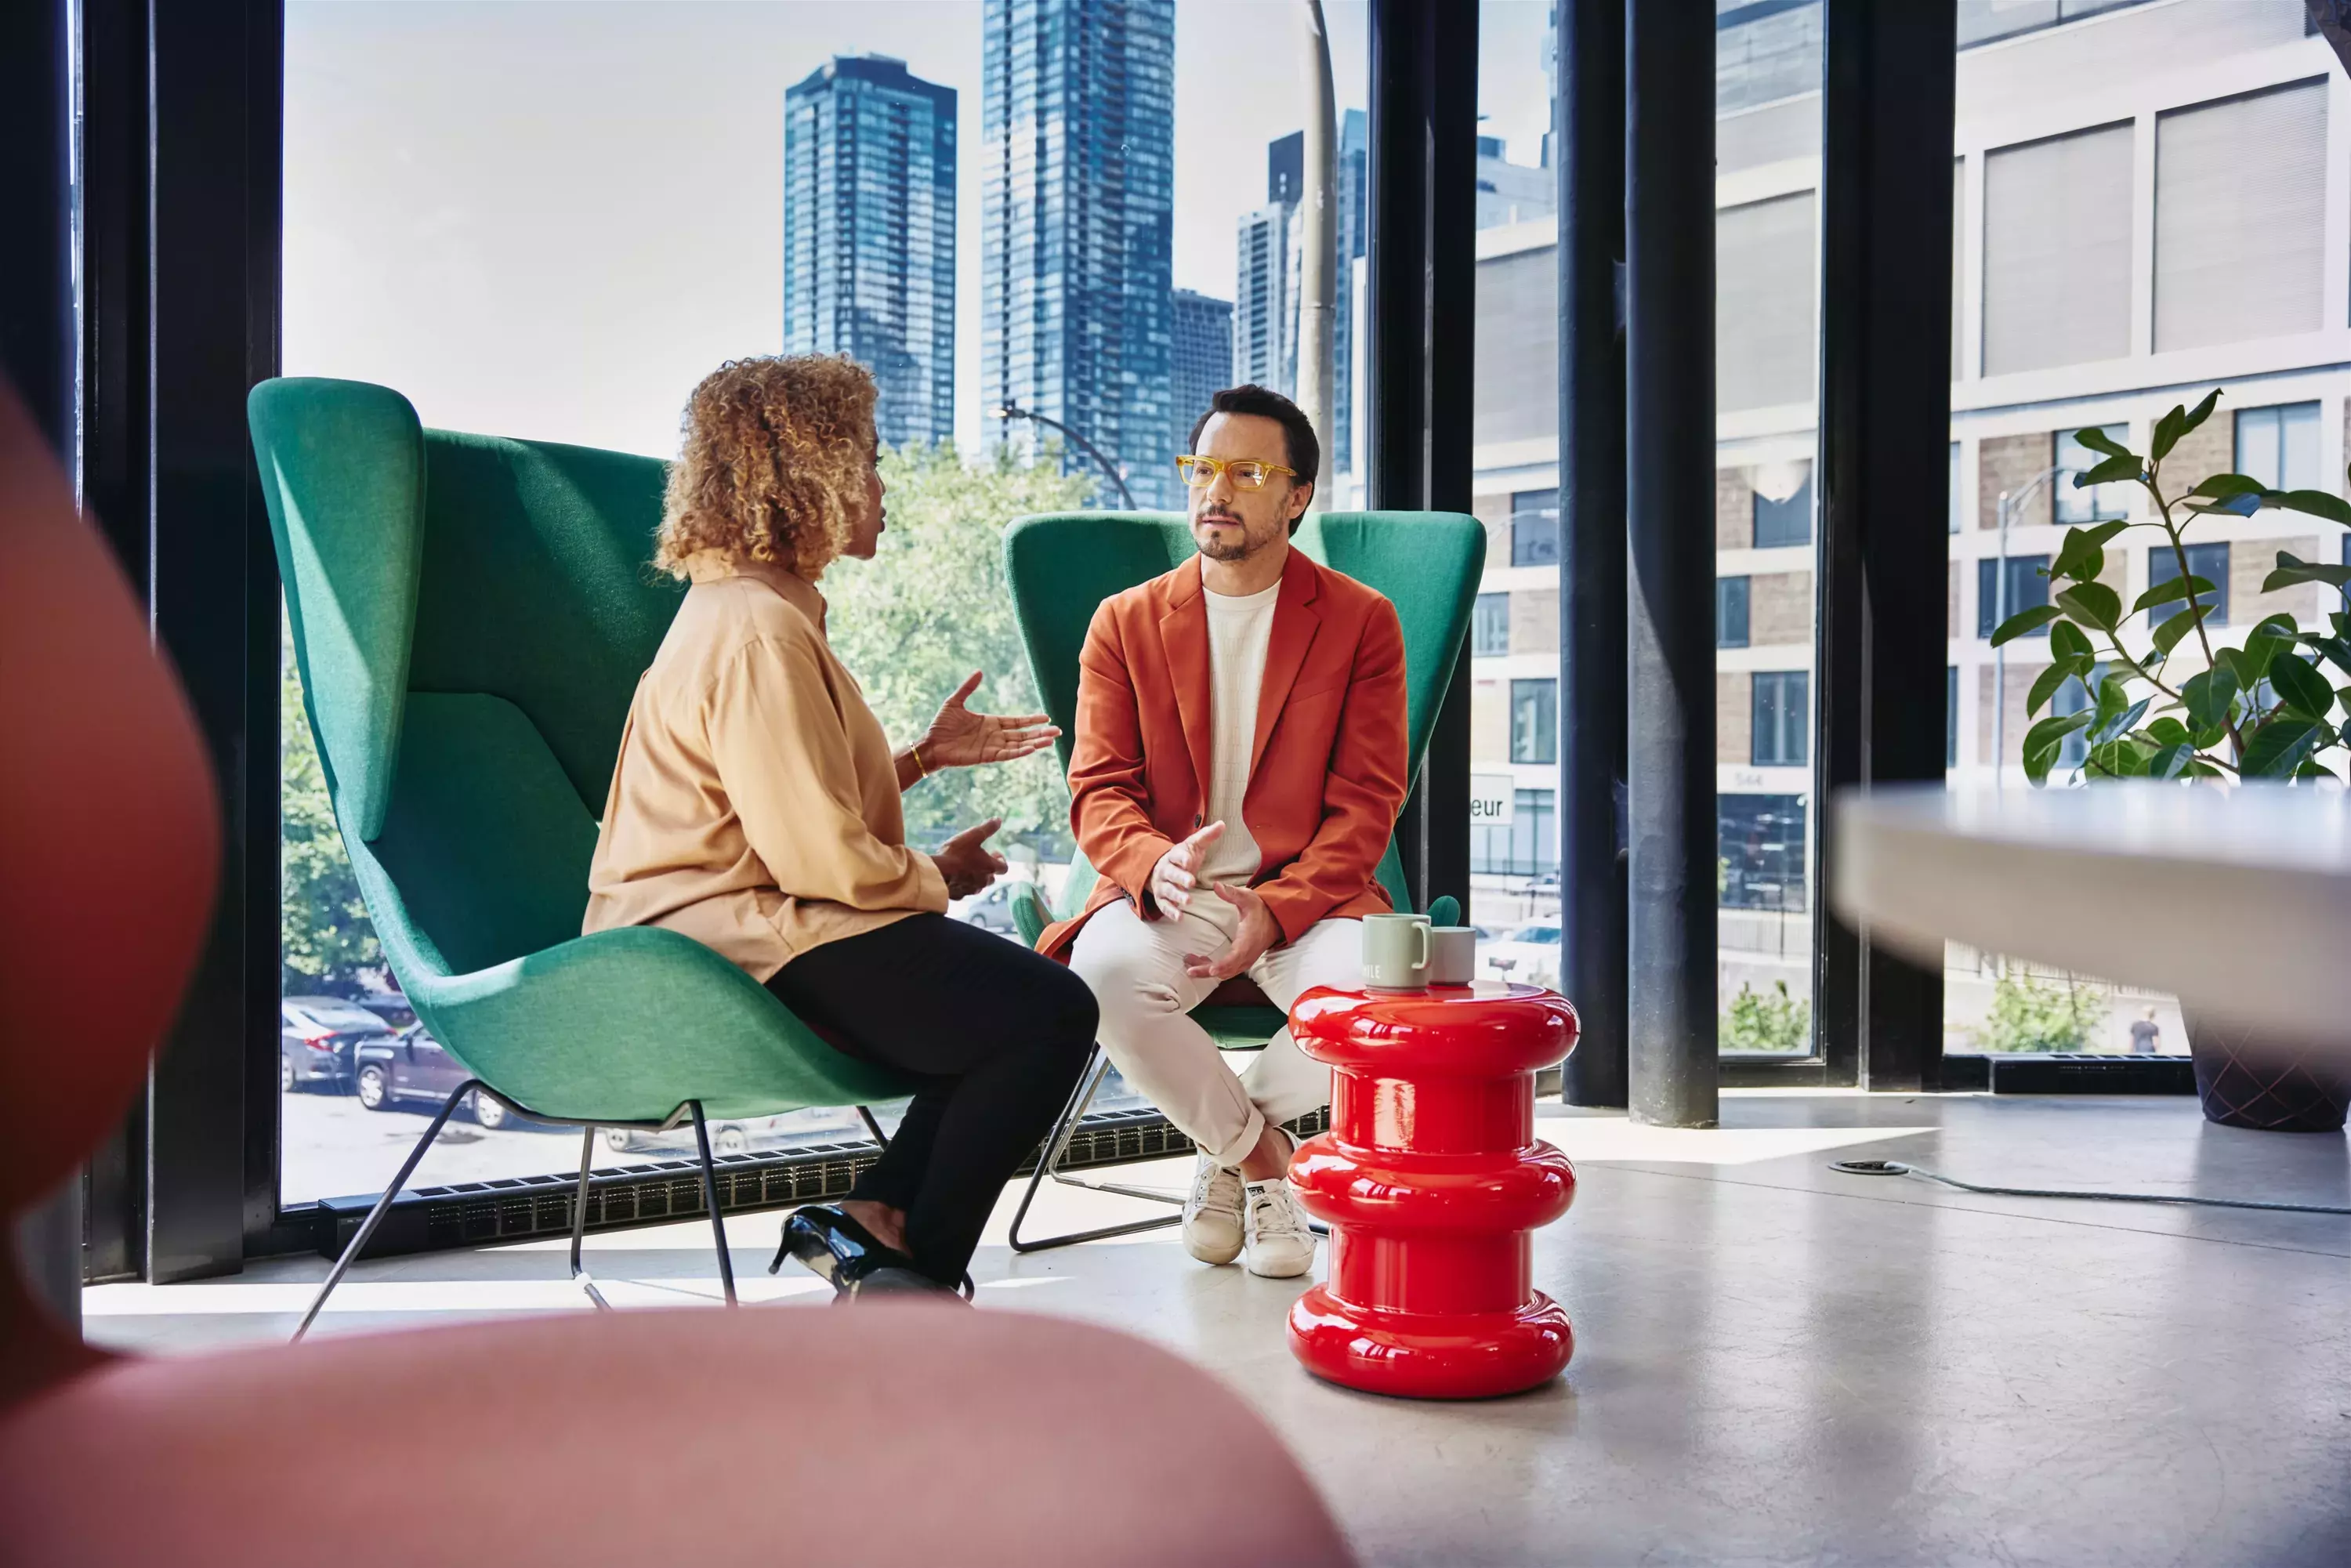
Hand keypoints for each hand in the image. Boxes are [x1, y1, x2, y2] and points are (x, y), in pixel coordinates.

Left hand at [918, 672, 1058, 770]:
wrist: (930, 744)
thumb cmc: (941, 725)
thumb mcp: (955, 702)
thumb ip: (968, 687)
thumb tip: (979, 671)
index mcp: (990, 722)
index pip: (1016, 721)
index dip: (1031, 720)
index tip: (1047, 718)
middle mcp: (994, 735)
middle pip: (1023, 734)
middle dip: (1040, 733)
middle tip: (1058, 732)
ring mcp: (991, 746)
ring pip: (1019, 745)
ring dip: (1035, 743)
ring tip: (1051, 741)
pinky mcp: (985, 756)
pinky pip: (1006, 754)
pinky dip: (1019, 752)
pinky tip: (1031, 749)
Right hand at [932, 818, 1007, 899]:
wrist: (938, 872)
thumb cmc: (956, 853)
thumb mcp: (973, 835)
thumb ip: (987, 828)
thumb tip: (998, 820)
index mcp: (990, 867)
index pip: (1004, 867)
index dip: (1001, 860)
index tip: (994, 853)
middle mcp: (983, 881)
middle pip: (991, 878)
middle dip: (988, 870)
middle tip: (981, 861)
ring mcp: (971, 890)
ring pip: (978, 886)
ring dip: (975, 878)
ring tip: (967, 869)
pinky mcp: (958, 895)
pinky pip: (963, 890)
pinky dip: (962, 884)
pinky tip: (955, 878)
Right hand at [1148, 821, 1224, 915]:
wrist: (1159, 869)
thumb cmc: (1182, 858)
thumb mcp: (1193, 846)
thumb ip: (1207, 836)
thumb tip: (1223, 824)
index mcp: (1173, 856)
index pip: (1176, 856)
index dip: (1182, 858)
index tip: (1188, 861)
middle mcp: (1165, 871)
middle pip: (1171, 874)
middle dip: (1180, 878)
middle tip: (1191, 883)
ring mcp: (1162, 885)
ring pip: (1168, 891)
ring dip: (1177, 896)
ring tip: (1188, 901)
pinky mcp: (1161, 899)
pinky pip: (1164, 906)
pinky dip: (1171, 912)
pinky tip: (1180, 917)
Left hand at [1183, 884, 1281, 981]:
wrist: (1274, 921)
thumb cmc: (1259, 909)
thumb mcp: (1247, 898)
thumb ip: (1232, 893)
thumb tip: (1217, 885)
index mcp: (1248, 941)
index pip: (1235, 958)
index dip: (1222, 965)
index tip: (1210, 970)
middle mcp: (1247, 955)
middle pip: (1226, 970)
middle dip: (1206, 972)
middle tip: (1189, 969)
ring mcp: (1245, 961)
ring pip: (1225, 973)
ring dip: (1207, 971)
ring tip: (1188, 962)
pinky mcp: (1242, 962)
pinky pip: (1226, 970)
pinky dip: (1212, 969)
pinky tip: (1199, 961)